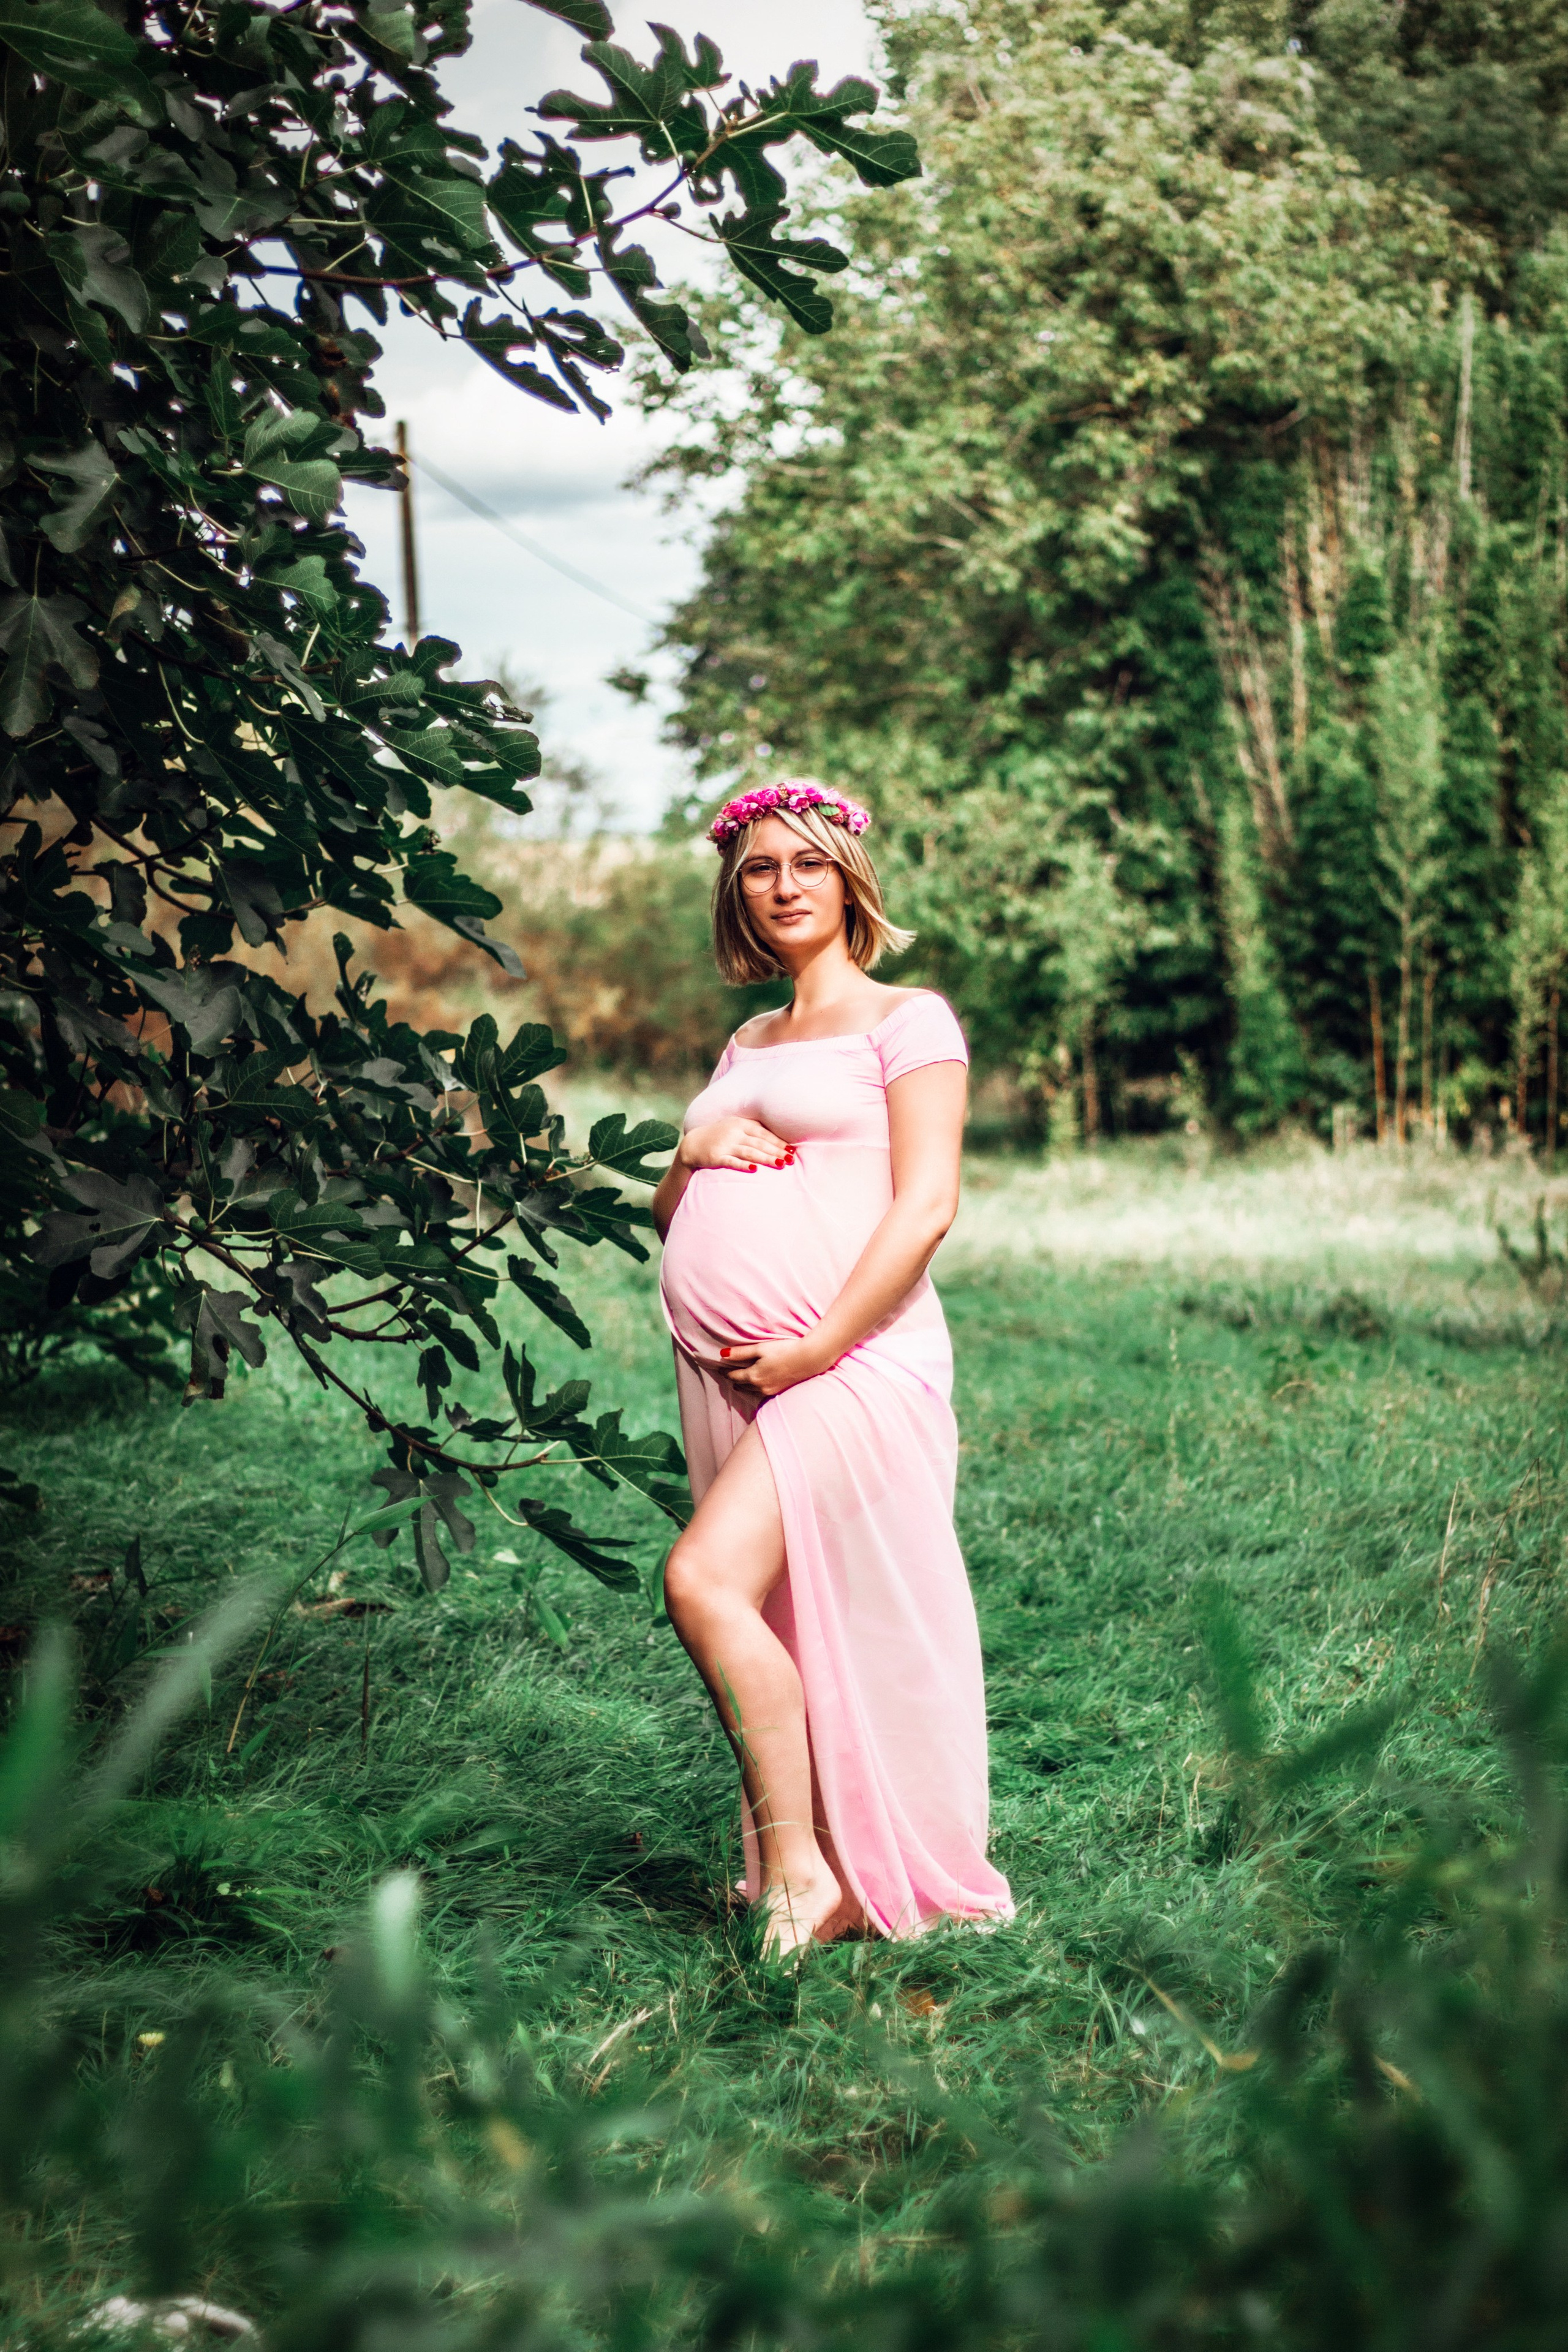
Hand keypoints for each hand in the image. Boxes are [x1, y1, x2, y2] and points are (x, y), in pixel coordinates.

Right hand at [680, 1117, 795, 1173]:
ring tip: (780, 1164)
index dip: (778, 1142)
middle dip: (776, 1151)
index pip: (764, 1133)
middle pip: (759, 1143)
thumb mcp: (735, 1127)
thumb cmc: (720, 1136)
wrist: (693, 1144)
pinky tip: (754, 1169)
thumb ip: (753, 1130)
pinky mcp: (716, 1157)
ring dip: (766, 1158)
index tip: (792, 1150)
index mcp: (741, 1123)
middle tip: (791, 1159)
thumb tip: (778, 1139)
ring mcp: (725, 1144)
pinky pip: (732, 1161)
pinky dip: (743, 1165)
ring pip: (749, 1152)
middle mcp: (734, 1132)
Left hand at [704, 1334, 827, 1398]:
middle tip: (728, 1375)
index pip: (734, 1376)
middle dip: (734, 1380)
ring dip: (744, 1386)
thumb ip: (741, 1353)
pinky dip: (756, 1390)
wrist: (809, 1359)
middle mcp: (760, 1387)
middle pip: (741, 1385)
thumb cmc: (785, 1350)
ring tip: (740, 1381)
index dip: (726, 1372)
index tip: (721, 1369)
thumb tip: (722, 1355)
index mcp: (753, 1376)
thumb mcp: (760, 1348)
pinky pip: (762, 1393)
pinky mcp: (780, 1390)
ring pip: (751, 1391)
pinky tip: (757, 1386)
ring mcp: (771, 1391)